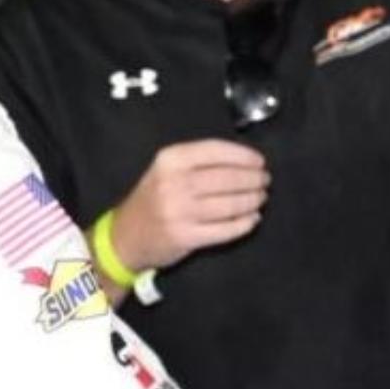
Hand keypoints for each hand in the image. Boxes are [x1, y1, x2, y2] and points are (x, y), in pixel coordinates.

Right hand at [111, 139, 268, 271]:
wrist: (125, 236)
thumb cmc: (152, 199)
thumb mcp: (166, 170)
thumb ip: (198, 162)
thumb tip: (245, 162)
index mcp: (170, 160)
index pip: (216, 151)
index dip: (243, 156)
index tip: (260, 162)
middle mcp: (174, 183)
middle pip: (227, 178)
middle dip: (252, 180)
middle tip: (264, 181)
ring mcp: (180, 212)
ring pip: (229, 204)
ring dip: (252, 201)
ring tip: (260, 198)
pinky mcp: (186, 237)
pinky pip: (225, 229)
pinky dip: (244, 224)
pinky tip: (252, 219)